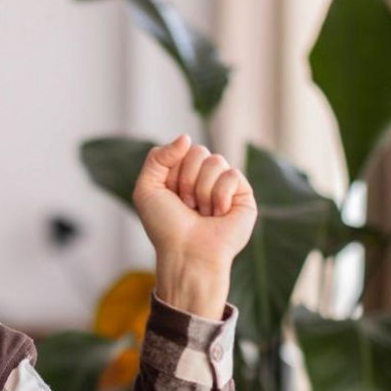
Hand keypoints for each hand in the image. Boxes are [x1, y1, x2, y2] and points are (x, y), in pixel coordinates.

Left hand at [133, 135, 257, 318]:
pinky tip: (218, 215)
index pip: (180, 149)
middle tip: (186, 205)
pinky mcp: (243, 195)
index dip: (171, 172)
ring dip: (202, 191)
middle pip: (198, 151)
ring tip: (202, 213)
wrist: (186, 253)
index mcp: (182, 174)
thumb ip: (157, 157)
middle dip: (187, 180)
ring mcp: (224, 185)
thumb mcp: (147, 189)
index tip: (170, 196)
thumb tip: (186, 137)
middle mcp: (203, 177)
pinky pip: (232, 174)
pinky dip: (220, 196)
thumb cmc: (165, 227)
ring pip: (215, 161)